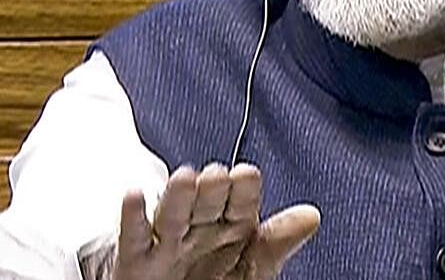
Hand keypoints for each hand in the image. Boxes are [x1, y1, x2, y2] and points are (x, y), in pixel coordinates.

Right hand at [112, 163, 319, 279]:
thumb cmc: (215, 279)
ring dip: (177, 196)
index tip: (246, 175)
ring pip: (173, 214)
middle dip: (212, 189)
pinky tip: (134, 196)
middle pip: (207, 202)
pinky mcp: (136, 260)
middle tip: (217, 175)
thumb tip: (312, 215)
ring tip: (184, 178)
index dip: (244, 188)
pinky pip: (134, 238)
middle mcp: (200, 227)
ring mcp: (168, 242)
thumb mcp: (253, 265)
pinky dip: (133, 217)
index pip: (242, 200)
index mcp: (233, 224)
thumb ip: (277, 241)